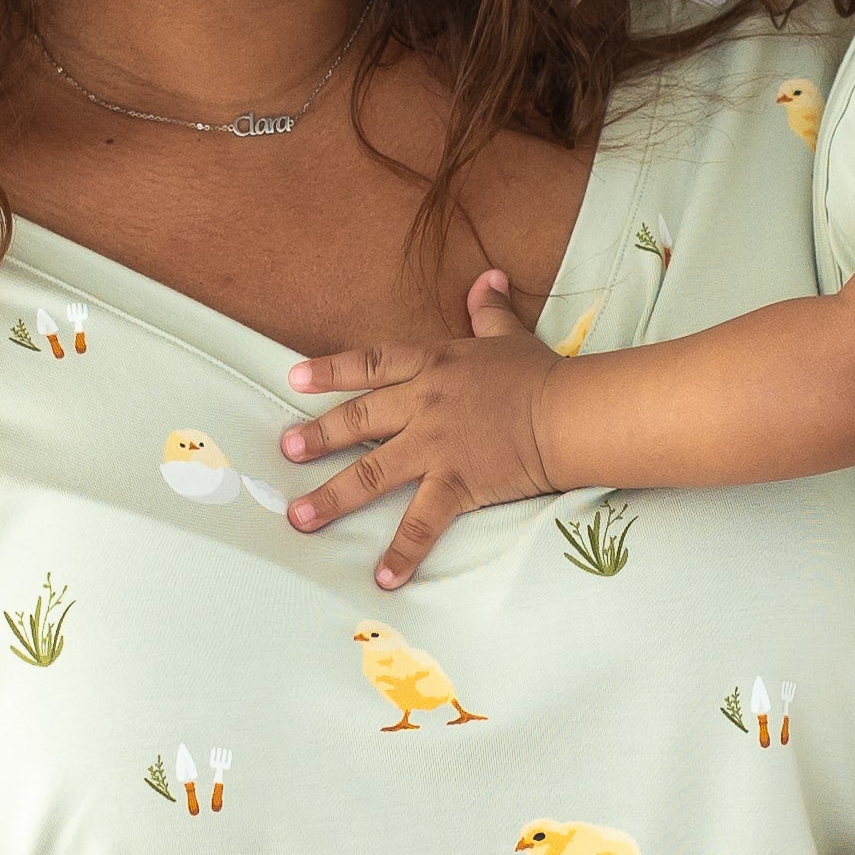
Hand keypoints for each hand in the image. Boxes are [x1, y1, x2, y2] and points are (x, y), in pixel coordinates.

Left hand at [280, 268, 562, 587]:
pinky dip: (402, 552)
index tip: (295, 379)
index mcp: (432, 365)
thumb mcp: (508, 337)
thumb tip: (487, 277)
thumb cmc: (541, 375)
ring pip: (371, 474)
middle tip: (286, 450)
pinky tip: (383, 578)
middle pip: (358, 421)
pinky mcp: (456, 483)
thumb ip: (488, 311)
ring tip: (298, 518)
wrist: (569, 413)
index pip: (370, 364)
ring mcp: (435, 446)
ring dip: (331, 498)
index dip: (330, 371)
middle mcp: (423, 404)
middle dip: (318, 436)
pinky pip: (422, 523)